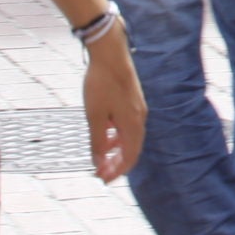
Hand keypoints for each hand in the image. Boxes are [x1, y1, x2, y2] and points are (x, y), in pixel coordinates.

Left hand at [80, 29, 146, 183]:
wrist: (110, 54)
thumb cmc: (101, 85)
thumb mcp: (95, 117)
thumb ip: (98, 142)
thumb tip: (99, 163)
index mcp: (132, 124)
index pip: (130, 156)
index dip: (117, 171)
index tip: (102, 180)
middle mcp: (139, 118)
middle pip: (132, 149)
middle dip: (116, 163)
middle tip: (100, 173)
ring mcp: (137, 108)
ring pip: (129, 137)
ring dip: (116, 150)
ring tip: (100, 156)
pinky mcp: (133, 100)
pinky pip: (127, 125)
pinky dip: (117, 136)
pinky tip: (105, 134)